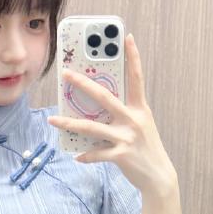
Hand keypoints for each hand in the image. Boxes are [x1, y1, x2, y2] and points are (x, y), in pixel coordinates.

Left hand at [47, 33, 177, 195]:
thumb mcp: (140, 125)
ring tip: (53, 120)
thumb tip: (98, 108)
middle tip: (66, 73)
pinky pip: (97, 154)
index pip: (136, 77)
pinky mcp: (121, 155)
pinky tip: (77, 156)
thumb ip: (124, 114)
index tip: (127, 37)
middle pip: (104, 97)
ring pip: (92, 127)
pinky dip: (86, 155)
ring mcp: (127, 137)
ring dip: (69, 124)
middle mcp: (133, 119)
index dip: (133, 57)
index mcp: (140, 108)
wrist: (159, 176)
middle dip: (83, 84)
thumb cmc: (146, 148)